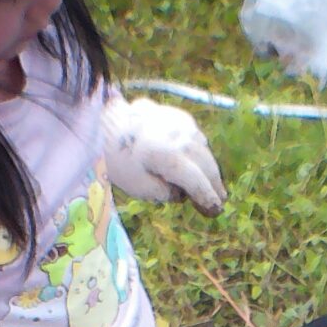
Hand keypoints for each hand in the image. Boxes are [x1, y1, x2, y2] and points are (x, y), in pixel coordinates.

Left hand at [102, 97, 226, 214]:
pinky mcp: (178, 116)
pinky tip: (199, 159)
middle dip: (214, 184)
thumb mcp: (137, 187)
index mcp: (169, 158)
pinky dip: (201, 150)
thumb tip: (182, 193)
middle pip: (206, 165)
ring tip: (213, 182)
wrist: (106, 123)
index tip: (214, 210)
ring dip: (209, 167)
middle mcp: (181, 139)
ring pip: (204, 150)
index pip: (197, 181)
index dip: (207, 197)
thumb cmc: (118, 159)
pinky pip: (196, 136)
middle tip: (220, 200)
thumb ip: (164, 193)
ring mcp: (181, 125)